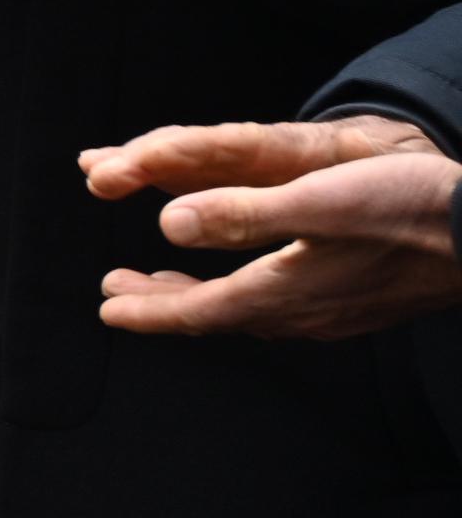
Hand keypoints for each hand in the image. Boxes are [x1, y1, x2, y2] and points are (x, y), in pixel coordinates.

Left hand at [88, 115, 461, 339]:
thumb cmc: (410, 210)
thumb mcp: (319, 200)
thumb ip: (243, 212)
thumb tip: (169, 222)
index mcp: (285, 291)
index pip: (198, 311)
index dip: (148, 310)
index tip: (105, 309)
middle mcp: (305, 313)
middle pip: (215, 316)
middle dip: (162, 305)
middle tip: (117, 295)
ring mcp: (335, 313)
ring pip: (248, 313)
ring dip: (201, 300)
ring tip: (166, 287)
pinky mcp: (359, 303)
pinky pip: (282, 309)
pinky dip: (244, 296)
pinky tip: (249, 283)